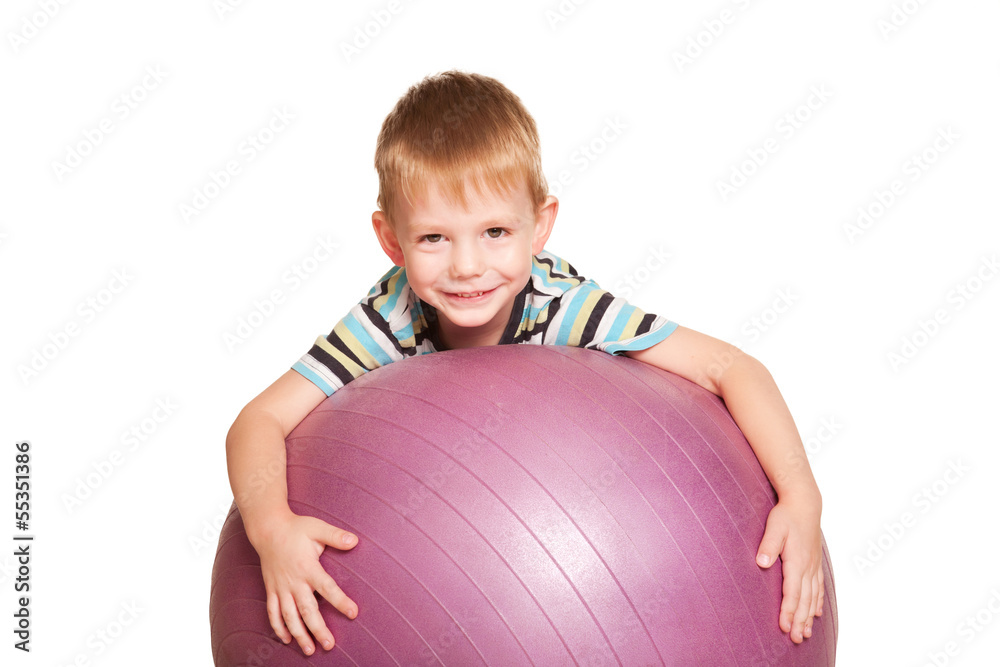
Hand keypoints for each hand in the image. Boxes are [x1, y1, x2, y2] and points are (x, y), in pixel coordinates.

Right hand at [249, 511, 358, 654]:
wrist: (268, 529)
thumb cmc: (296, 528)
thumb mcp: (317, 528)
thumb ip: (336, 536)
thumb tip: (355, 541)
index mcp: (308, 567)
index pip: (327, 588)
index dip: (340, 601)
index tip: (353, 613)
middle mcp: (293, 581)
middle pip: (307, 610)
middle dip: (318, 629)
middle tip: (329, 645)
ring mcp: (280, 587)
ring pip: (289, 616)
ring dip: (299, 634)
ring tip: (309, 650)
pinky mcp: (271, 589)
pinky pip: (272, 612)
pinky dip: (278, 627)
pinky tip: (287, 639)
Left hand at [755, 499, 823, 643]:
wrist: (805, 503)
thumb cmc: (787, 515)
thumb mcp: (774, 526)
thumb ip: (768, 545)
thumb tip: (761, 562)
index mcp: (797, 561)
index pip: (792, 592)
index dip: (788, 611)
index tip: (783, 627)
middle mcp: (808, 567)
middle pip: (804, 600)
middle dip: (799, 621)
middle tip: (795, 639)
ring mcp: (813, 565)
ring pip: (812, 597)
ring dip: (808, 616)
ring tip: (805, 633)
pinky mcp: (814, 562)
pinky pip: (818, 587)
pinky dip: (817, 602)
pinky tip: (816, 613)